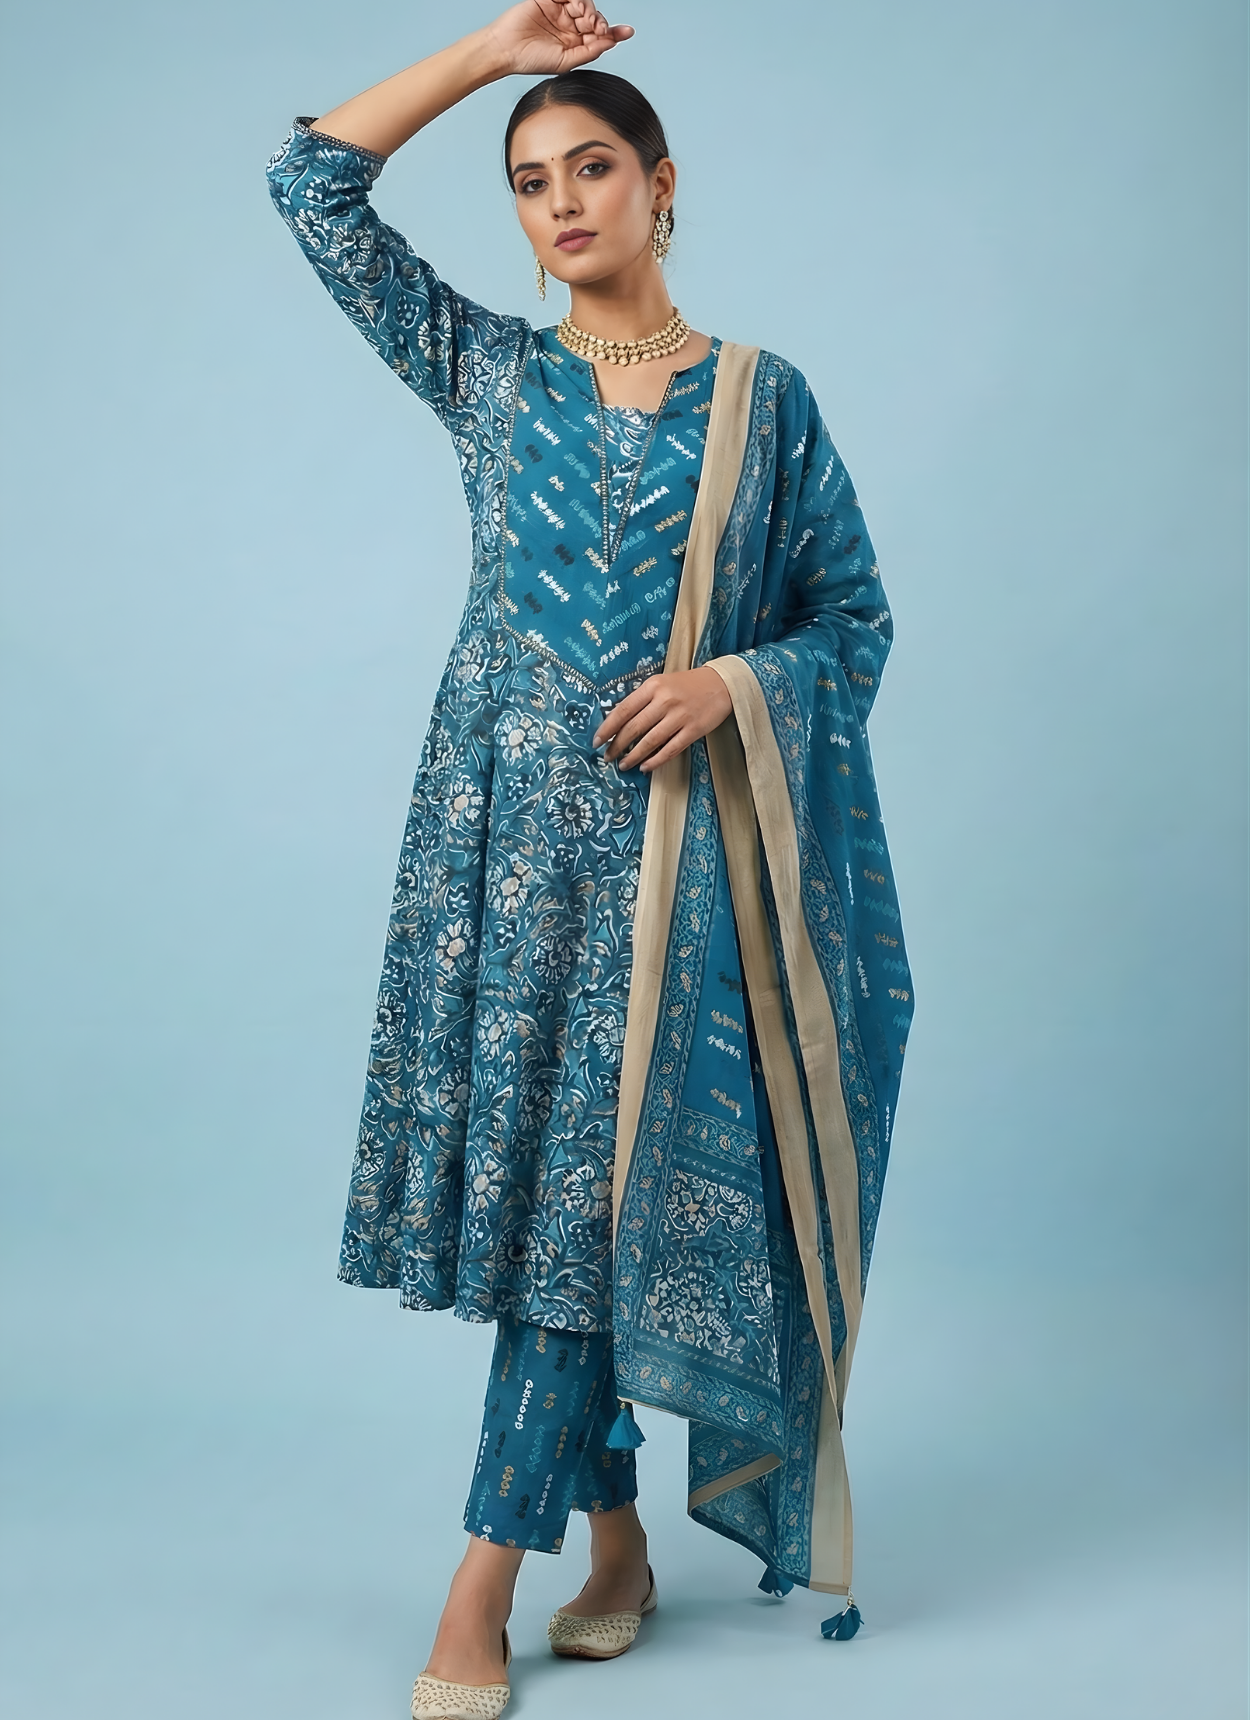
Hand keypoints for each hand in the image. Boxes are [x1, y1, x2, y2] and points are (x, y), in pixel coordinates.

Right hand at [486, 1, 633, 75]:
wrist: (505, 50)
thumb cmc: (530, 60)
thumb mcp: (565, 62)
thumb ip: (588, 52)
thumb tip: (610, 43)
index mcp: (573, 44)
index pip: (598, 36)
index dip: (614, 33)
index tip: (628, 32)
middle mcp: (568, 27)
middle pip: (594, 18)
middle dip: (600, 21)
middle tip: (599, 27)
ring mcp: (559, 12)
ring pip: (584, 4)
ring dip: (590, 9)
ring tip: (586, 17)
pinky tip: (576, 5)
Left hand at [593, 667, 732, 772]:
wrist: (721, 684)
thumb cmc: (687, 684)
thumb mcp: (661, 683)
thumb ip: (642, 699)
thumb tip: (619, 722)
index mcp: (653, 686)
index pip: (623, 710)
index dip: (607, 728)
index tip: (596, 741)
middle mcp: (664, 701)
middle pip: (634, 728)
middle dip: (617, 746)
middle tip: (607, 757)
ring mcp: (680, 716)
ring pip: (650, 741)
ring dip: (633, 756)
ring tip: (623, 764)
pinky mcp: (693, 730)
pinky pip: (670, 749)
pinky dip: (655, 760)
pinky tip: (645, 767)